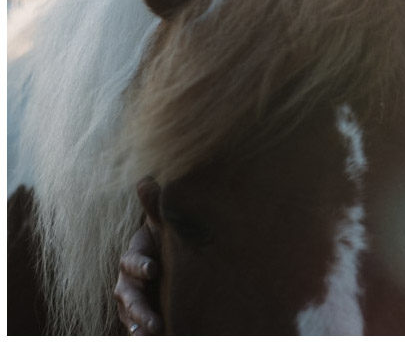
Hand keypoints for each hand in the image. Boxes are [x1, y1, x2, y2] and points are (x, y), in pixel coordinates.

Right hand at [113, 177, 162, 334]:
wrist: (174, 256)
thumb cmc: (168, 236)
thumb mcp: (165, 221)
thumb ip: (155, 205)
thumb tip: (146, 179)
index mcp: (134, 255)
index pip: (131, 261)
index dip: (140, 265)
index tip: (154, 269)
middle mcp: (129, 280)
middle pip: (128, 296)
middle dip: (138, 309)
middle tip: (152, 322)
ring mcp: (135, 299)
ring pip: (130, 315)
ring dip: (139, 325)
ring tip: (152, 334)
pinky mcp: (145, 313)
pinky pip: (138, 326)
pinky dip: (142, 332)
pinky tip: (158, 336)